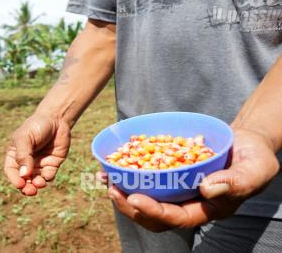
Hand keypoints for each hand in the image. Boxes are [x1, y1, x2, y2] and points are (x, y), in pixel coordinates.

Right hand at [4, 113, 70, 195]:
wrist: (56, 119)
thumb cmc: (36, 126)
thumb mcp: (25, 137)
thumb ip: (23, 155)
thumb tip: (24, 175)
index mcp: (15, 155)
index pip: (11, 171)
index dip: (14, 180)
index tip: (20, 184)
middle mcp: (26, 162)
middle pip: (23, 180)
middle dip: (26, 188)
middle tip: (30, 191)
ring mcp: (39, 165)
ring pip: (36, 181)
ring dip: (37, 184)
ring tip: (39, 183)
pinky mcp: (52, 165)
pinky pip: (48, 176)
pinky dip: (47, 178)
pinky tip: (47, 174)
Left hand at [107, 128, 279, 231]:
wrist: (246, 142)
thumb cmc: (255, 157)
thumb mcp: (255, 169)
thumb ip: (236, 181)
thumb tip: (206, 189)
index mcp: (208, 209)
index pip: (177, 218)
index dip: (155, 212)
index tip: (135, 199)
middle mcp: (189, 202)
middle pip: (155, 216)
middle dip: (131, 207)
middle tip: (113, 191)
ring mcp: (177, 189)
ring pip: (146, 198)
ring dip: (124, 192)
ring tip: (105, 179)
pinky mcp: (170, 174)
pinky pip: (147, 178)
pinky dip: (129, 172)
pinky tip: (112, 163)